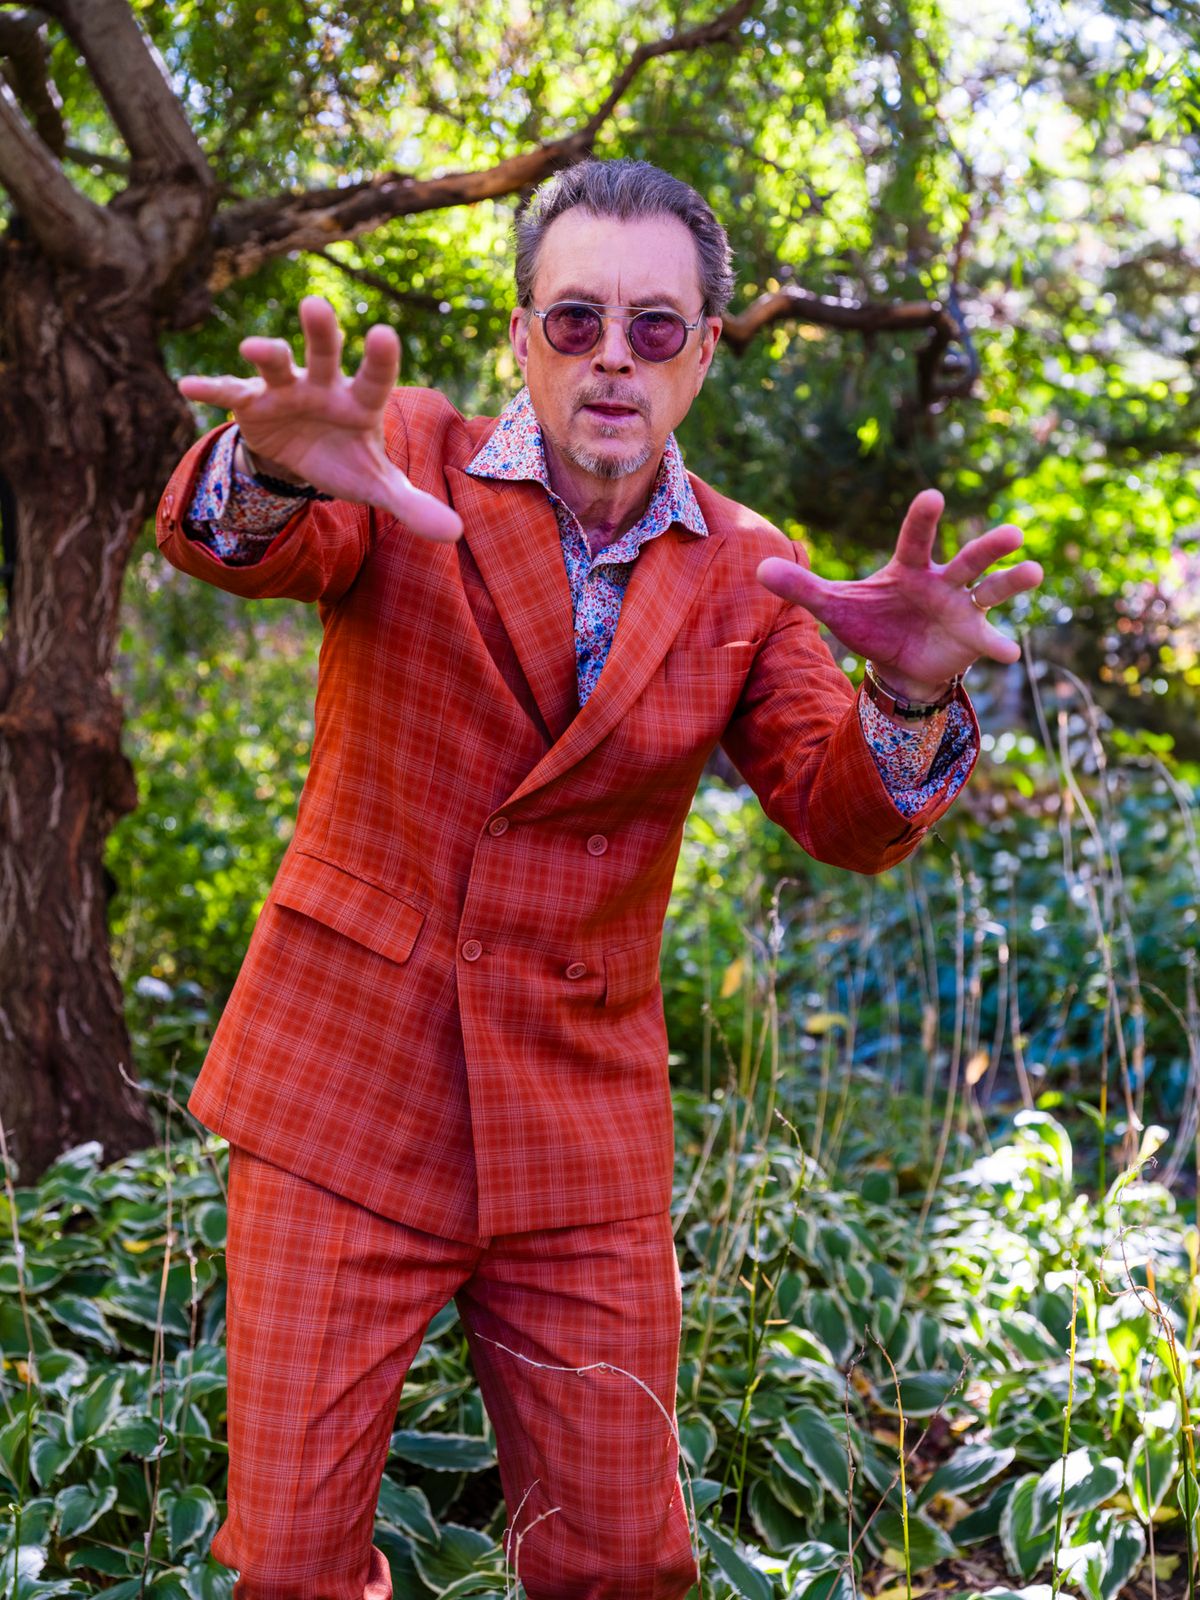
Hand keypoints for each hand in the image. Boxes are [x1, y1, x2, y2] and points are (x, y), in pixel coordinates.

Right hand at [176, 296, 462, 543]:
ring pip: (277, 365)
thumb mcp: (378, 486)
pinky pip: (230, 392)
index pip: (374, 379)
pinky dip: (210, 388)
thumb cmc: (349, 460)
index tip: (383, 334)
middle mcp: (322, 385)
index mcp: (359, 401)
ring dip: (267, 355)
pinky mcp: (251, 403)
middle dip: (320, 333)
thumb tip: (454, 534)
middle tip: (316, 305)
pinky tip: (189, 385)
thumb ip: (412, 504)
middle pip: (322, 354)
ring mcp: (285, 390)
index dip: (378, 359)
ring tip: (255, 349)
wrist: (306, 459)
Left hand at [756, 489, 1042, 699]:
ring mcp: (962, 607)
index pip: (916, 539)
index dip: (924, 520)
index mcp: (910, 568)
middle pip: (968, 559)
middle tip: (1013, 533)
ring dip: (1012, 582)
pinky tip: (1011, 653)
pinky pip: (989, 639)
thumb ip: (802, 588)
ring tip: (1034, 571)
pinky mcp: (972, 637)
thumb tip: (758, 569)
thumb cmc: (871, 624)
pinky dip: (999, 645)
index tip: (934, 496)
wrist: (896, 662)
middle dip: (989, 546)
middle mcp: (943, 581)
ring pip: (991, 590)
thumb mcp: (834, 608)